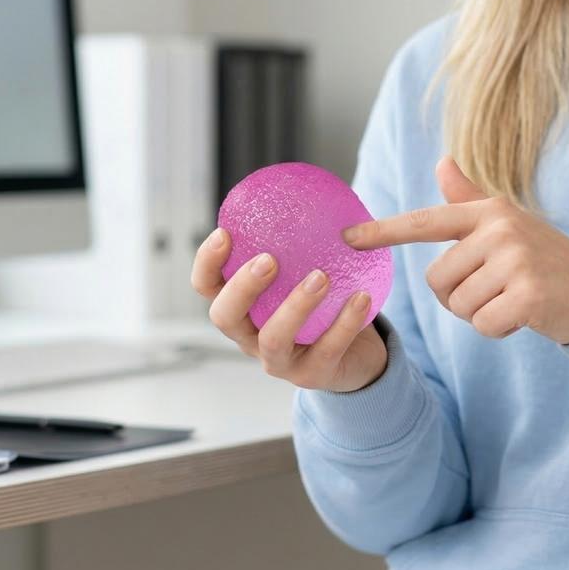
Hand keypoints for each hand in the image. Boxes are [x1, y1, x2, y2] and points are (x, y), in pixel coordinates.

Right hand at [190, 231, 388, 392]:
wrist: (358, 357)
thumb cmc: (325, 308)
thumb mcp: (306, 275)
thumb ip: (302, 246)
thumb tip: (316, 193)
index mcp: (243, 310)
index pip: (208, 288)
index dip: (207, 263)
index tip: (224, 233)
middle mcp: (251, 338)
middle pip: (226, 317)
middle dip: (242, 287)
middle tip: (269, 260)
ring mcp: (281, 362)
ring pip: (273, 339)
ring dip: (295, 306)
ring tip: (321, 277)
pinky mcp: (313, 376)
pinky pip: (327, 349)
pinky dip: (344, 322)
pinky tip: (361, 297)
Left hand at [342, 155, 568, 344]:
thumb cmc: (545, 259)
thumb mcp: (508, 224)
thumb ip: (470, 199)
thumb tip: (442, 160)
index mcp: (489, 210)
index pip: (426, 221)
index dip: (384, 231)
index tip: (346, 238)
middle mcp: (500, 228)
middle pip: (438, 280)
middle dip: (460, 297)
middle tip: (497, 290)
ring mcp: (516, 259)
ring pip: (458, 306)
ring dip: (480, 314)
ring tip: (513, 299)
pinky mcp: (528, 293)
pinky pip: (482, 324)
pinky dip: (498, 329)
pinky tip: (524, 315)